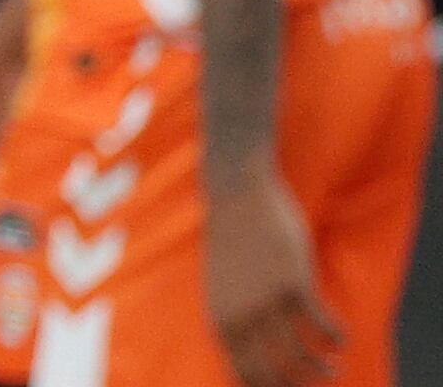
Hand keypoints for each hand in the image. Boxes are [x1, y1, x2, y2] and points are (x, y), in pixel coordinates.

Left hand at [206, 171, 342, 386]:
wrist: (235, 193)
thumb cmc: (230, 238)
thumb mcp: (221, 284)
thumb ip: (231, 314)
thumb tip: (248, 342)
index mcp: (218, 318)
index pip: (242, 370)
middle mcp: (239, 315)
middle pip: (271, 371)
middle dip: (295, 386)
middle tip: (315, 386)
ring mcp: (266, 300)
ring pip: (300, 353)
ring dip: (321, 368)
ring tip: (333, 369)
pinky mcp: (293, 282)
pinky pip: (321, 323)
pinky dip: (335, 337)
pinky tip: (342, 339)